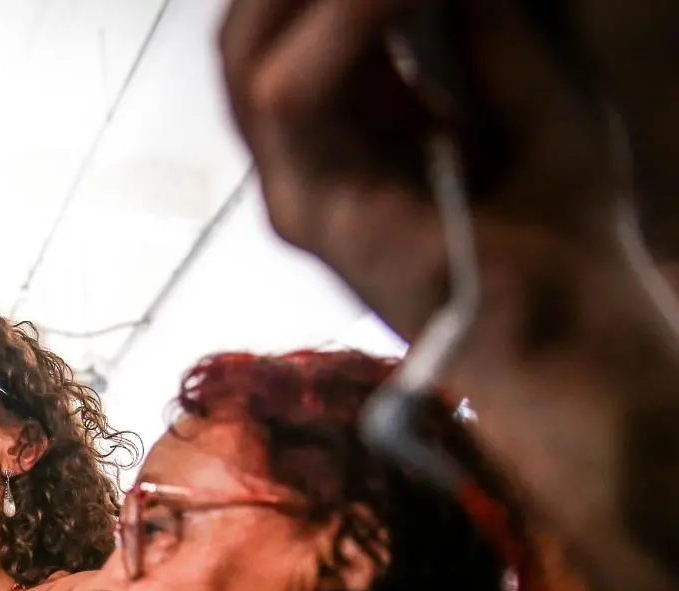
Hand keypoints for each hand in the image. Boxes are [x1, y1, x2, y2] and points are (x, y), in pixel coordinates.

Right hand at [219, 0, 630, 339]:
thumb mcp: (525, 73)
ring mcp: (295, 189)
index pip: (284, 26)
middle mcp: (302, 158)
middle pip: (244, 32)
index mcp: (344, 127)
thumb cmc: (559, 220)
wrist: (577, 328)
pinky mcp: (309, 216)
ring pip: (246, 53)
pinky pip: (291, 95)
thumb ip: (473, 10)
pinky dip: (341, 22)